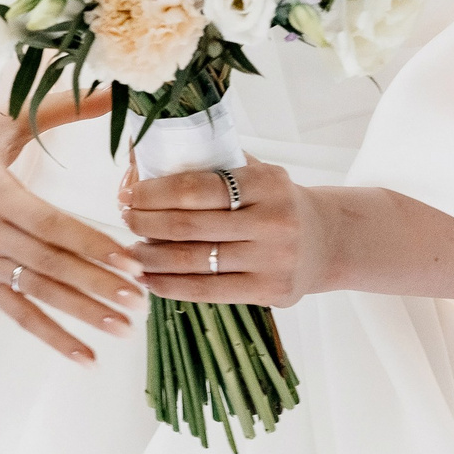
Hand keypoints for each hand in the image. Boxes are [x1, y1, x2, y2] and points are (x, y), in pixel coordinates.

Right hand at [0, 91, 143, 365]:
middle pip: (50, 265)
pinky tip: (86, 357)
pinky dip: (52, 336)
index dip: (92, 244)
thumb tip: (115, 89)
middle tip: (140, 298)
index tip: (130, 260)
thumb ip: (59, 108)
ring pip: (37, 293)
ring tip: (123, 328)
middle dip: (97, 284)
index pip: (51, 225)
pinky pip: (17, 314)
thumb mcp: (1, 122)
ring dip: (81, 313)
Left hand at [122, 155, 330, 308]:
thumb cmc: (277, 202)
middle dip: (147, 223)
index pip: (198, 187)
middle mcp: (272, 220)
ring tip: (130, 251)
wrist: (328, 241)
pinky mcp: (269, 291)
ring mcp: (272, 259)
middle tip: (125, 219)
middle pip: (191, 226)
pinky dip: (171, 286)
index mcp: (266, 182)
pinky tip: (150, 279)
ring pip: (195, 261)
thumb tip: (149, 162)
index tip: (130, 195)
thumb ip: (216, 167)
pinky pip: (208, 291)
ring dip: (152, 257)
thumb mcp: (258, 173)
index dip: (156, 193)